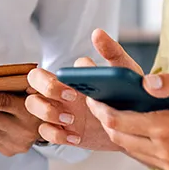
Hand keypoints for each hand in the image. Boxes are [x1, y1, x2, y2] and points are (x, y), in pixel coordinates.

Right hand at [25, 28, 140, 149]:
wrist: (136, 122)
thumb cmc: (127, 92)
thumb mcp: (123, 70)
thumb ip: (111, 51)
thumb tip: (97, 33)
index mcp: (69, 77)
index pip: (45, 72)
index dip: (54, 81)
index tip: (75, 89)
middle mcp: (59, 92)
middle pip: (32, 84)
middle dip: (46, 90)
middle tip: (70, 98)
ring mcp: (59, 111)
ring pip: (33, 106)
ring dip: (47, 113)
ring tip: (71, 119)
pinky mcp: (63, 131)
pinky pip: (45, 133)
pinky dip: (57, 134)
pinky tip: (75, 136)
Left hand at [86, 71, 168, 169]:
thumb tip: (143, 83)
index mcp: (168, 128)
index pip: (121, 121)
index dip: (102, 110)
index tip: (92, 98)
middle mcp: (167, 152)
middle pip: (121, 138)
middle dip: (106, 121)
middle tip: (98, 105)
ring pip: (132, 151)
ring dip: (120, 134)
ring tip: (113, 115)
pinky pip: (147, 159)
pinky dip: (137, 145)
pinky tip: (136, 129)